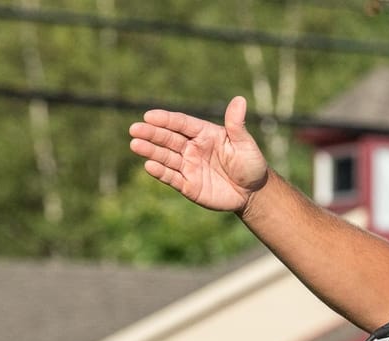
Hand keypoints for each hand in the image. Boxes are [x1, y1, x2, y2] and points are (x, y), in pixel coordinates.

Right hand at [128, 96, 268, 212]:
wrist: (253, 193)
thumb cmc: (250, 164)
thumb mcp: (245, 144)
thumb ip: (236, 124)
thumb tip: (240, 99)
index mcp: (204, 134)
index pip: (181, 124)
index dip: (166, 120)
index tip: (150, 116)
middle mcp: (192, 148)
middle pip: (168, 138)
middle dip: (151, 133)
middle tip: (135, 129)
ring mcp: (188, 166)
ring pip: (165, 157)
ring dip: (150, 151)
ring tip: (135, 145)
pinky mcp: (188, 185)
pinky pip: (171, 177)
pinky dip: (160, 172)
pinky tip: (149, 166)